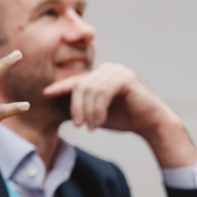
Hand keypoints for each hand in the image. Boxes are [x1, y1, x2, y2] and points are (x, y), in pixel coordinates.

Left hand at [42, 62, 196, 167]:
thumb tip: (59, 105)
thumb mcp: (96, 112)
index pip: (76, 80)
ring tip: (90, 127)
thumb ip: (82, 106)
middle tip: (78, 125)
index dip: (60, 87)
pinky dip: (97, 110)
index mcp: (100, 75)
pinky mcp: (125, 78)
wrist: (151, 124)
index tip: (46, 93)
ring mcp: (117, 72)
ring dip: (87, 111)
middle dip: (76, 107)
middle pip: (80, 85)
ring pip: (90, 90)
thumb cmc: (123, 119)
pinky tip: (98, 123)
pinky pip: (102, 93)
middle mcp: (107, 69)